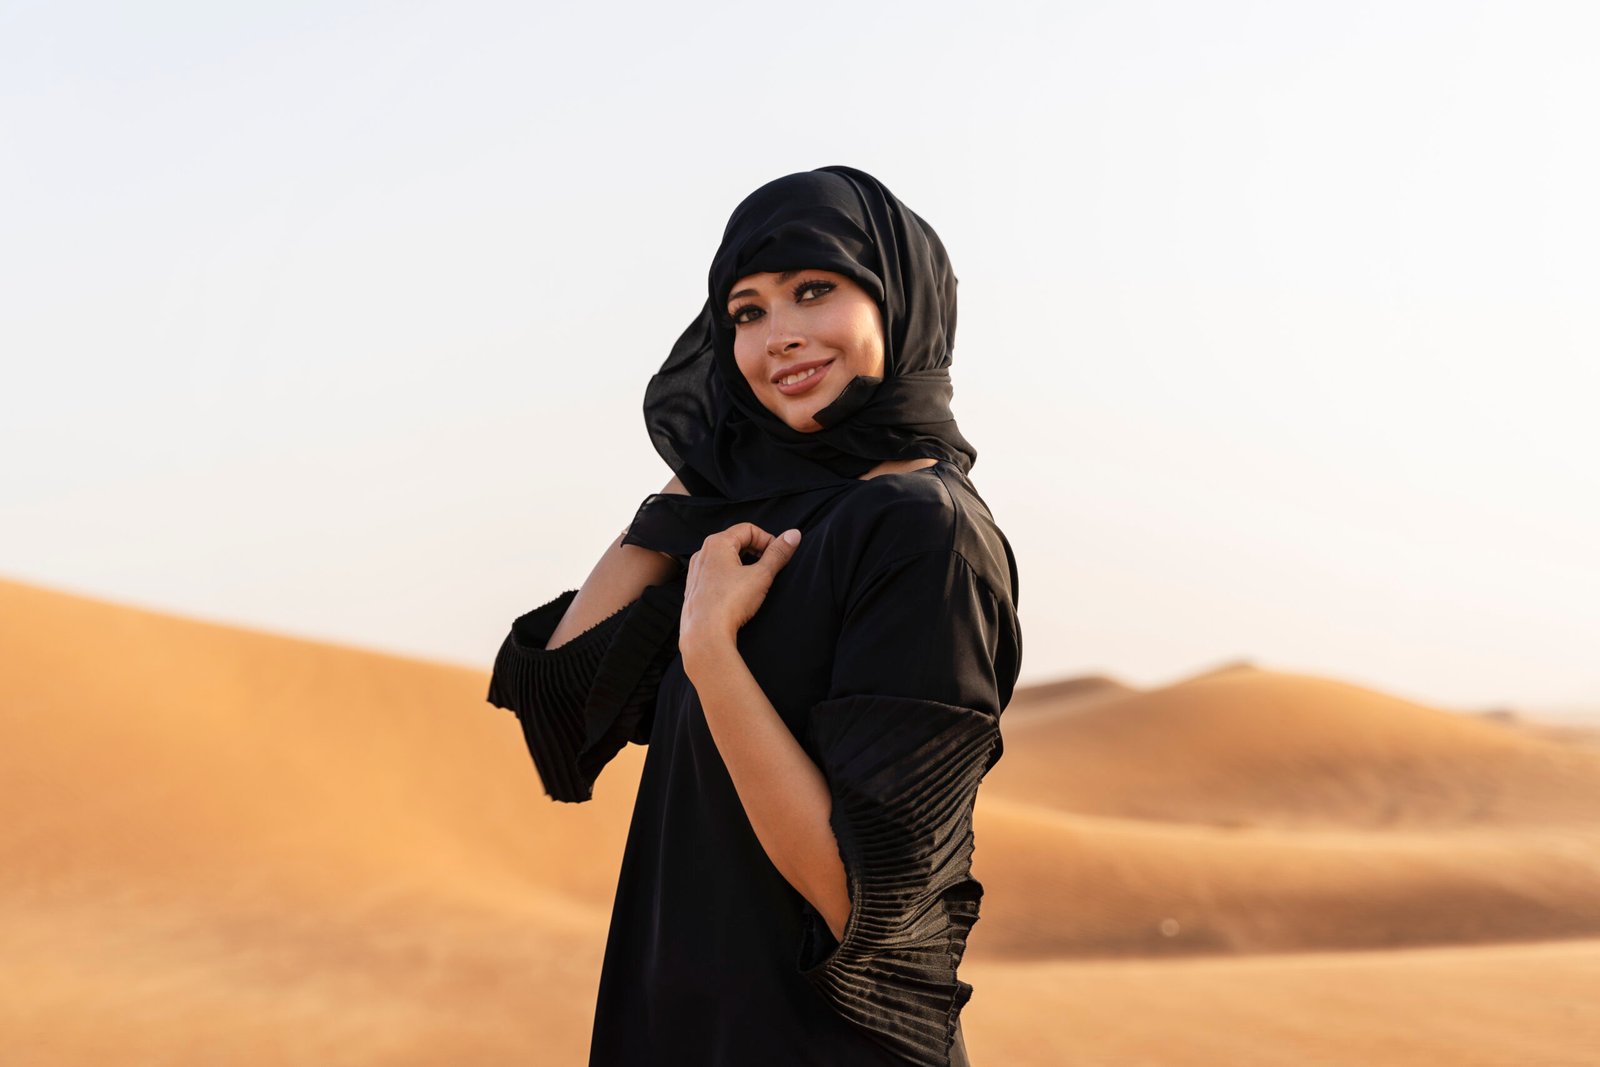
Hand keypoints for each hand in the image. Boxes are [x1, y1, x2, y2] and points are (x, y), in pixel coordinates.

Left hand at [680, 523, 801, 657]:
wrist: (704, 634)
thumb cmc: (730, 602)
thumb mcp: (761, 575)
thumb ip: (778, 554)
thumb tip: (793, 535)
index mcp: (717, 543)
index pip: (748, 529)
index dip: (768, 539)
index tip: (778, 556)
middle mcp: (702, 553)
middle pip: (735, 542)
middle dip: (756, 551)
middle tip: (770, 568)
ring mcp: (696, 572)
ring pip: (724, 559)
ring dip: (743, 565)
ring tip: (755, 582)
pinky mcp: (694, 590)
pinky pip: (715, 575)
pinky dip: (730, 578)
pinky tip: (738, 595)